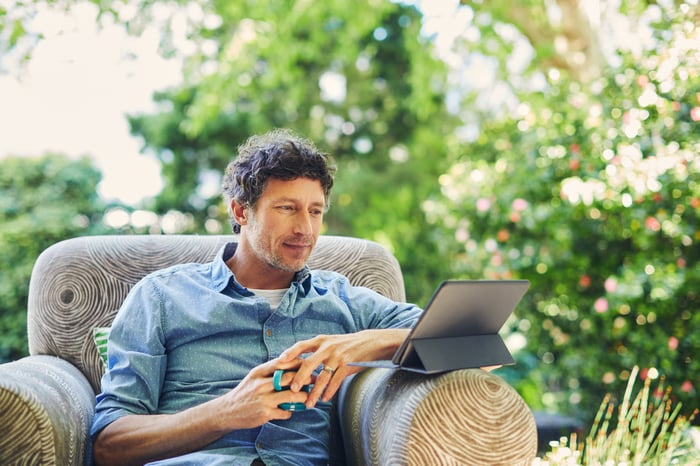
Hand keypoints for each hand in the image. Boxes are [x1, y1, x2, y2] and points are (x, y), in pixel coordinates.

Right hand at [215, 358, 311, 428]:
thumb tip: (292, 362)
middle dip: (306, 379)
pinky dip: (290, 411)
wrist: (228, 411)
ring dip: (302, 397)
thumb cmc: (246, 391)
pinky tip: (288, 410)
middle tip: (313, 380)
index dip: (299, 362)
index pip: (283, 362)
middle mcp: (262, 384)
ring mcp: (264, 399)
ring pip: (293, 396)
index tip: (308, 364)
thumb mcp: (254, 376)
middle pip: (291, 378)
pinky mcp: (266, 414)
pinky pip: (286, 412)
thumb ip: (271, 369)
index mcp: (259, 372)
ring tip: (305, 397)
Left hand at [279, 329, 408, 407]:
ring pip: (321, 377)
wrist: (370, 343)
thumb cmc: (347, 345)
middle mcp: (327, 347)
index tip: (278, 363)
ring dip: (314, 392)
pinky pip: (335, 381)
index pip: (301, 345)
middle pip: (308, 363)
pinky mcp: (347, 365)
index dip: (289, 354)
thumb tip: (300, 364)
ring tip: (309, 403)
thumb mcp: (331, 342)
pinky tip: (325, 399)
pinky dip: (329, 392)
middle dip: (299, 378)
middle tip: (292, 389)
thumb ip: (317, 351)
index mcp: (321, 340)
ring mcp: (337, 356)